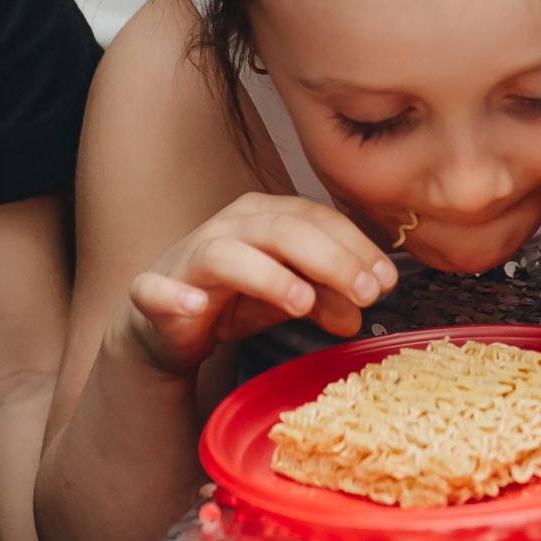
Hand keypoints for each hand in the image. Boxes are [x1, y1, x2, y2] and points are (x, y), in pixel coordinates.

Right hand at [126, 193, 398, 377]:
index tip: (387, 280)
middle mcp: (229, 227)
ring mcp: (189, 257)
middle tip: (366, 294)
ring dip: (268, 276)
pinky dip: (175, 294)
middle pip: (282, 230)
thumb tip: (362, 312)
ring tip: (303, 303)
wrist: (164, 323)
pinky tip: (197, 304)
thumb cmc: (232, 298)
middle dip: (330, 260)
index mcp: (265, 217)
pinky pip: (156, 289)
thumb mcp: (289, 298)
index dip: (356, 246)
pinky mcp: (153, 291)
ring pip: (227, 252)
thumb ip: (326, 298)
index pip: (316, 219)